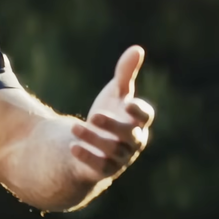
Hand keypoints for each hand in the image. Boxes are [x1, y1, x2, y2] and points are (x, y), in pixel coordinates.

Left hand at [70, 46, 155, 181]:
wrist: (94, 144)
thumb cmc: (110, 114)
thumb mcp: (115, 93)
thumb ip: (125, 73)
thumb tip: (137, 49)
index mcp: (138, 121)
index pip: (146, 116)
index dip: (140, 110)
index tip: (128, 103)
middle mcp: (133, 141)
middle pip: (130, 135)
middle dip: (114, 126)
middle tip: (95, 115)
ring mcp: (120, 157)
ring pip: (112, 151)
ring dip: (94, 139)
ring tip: (75, 127)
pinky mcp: (104, 170)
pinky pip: (100, 167)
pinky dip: (87, 157)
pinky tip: (72, 147)